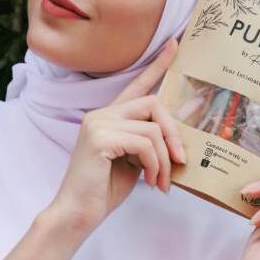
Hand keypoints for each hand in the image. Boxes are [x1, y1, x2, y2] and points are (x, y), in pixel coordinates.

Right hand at [50, 38, 185, 234]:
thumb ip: (147, 145)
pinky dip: (154, 164)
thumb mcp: (133, 162)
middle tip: (180, 161)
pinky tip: (150, 183)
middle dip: (173, 134)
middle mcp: (102, 114)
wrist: (78, 214)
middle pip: (153, 103)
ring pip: (152, 128)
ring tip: (161, 182)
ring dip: (164, 159)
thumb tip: (177, 143)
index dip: (158, 65)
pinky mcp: (100, 138)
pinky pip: (144, 143)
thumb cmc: (104, 190)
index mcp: (109, 118)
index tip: (176, 45)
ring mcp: (99, 123)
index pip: (137, 84)